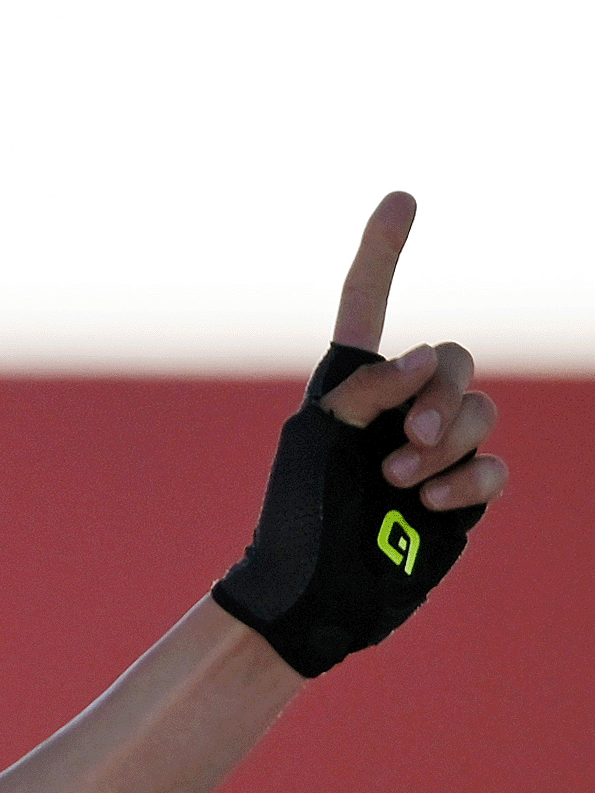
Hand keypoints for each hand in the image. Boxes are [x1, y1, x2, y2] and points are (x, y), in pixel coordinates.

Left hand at [309, 192, 506, 514]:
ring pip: (480, 412)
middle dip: (441, 395)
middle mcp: (397, 409)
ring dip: (446, 444)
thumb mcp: (315, 441)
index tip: (402, 199)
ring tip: (398, 482)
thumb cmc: (297, 516)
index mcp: (350, 387)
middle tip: (408, 442)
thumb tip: (425, 357)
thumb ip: (365, 389)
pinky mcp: (463, 489)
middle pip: (454, 360)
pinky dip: (468, 480)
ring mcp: (435, 448)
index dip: (382, 253)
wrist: (313, 594)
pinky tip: (430, 504)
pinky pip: (494, 463)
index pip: (366, 307)